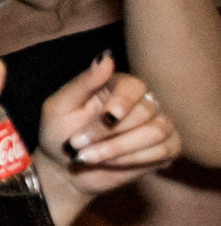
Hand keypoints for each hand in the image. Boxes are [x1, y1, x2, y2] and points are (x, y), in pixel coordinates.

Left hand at [39, 54, 179, 195]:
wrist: (63, 169)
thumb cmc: (58, 133)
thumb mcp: (60, 107)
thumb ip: (83, 82)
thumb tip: (106, 56)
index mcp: (116, 86)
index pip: (134, 86)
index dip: (123, 102)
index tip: (107, 118)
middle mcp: (141, 101)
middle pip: (145, 111)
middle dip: (110, 133)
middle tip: (78, 145)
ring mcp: (156, 123)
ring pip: (157, 131)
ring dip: (120, 148)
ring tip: (89, 157)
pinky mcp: (165, 147)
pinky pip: (166, 149)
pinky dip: (136, 159)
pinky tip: (112, 163)